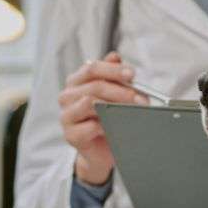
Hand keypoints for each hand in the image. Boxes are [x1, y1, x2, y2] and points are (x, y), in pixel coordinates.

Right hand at [59, 52, 147, 184]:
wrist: (102, 152)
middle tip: (140, 99)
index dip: (113, 69)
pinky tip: (117, 127)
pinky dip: (107, 126)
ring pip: (90, 102)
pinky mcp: (71, 135)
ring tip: (133, 112)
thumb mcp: (113, 96)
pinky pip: (90, 126)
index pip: (92, 68)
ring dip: (116, 106)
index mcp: (77, 82)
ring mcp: (66, 116)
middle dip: (121, 91)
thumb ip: (114, 77)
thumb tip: (115, 56)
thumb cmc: (108, 120)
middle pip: (95, 86)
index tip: (132, 74)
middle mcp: (67, 96)